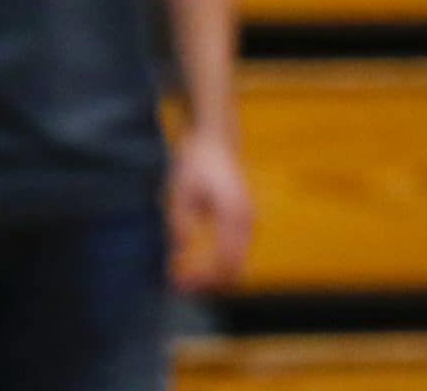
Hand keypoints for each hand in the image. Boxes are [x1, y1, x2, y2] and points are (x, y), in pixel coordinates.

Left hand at [165, 128, 252, 291]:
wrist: (216, 139)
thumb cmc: (196, 164)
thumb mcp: (180, 194)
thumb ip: (181, 225)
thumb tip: (180, 255)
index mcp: (233, 213)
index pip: (224, 260)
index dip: (202, 279)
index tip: (176, 284)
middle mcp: (247, 219)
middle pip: (235, 267)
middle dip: (208, 282)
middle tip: (179, 287)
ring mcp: (249, 219)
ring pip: (237, 261)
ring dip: (214, 274)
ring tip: (184, 278)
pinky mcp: (245, 219)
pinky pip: (236, 251)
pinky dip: (219, 263)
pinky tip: (197, 265)